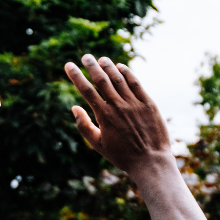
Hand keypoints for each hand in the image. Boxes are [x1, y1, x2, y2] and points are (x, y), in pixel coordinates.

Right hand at [64, 55, 172, 175]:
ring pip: (119, 78)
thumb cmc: (122, 156)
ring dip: (109, 66)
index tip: (68, 65)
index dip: (76, 76)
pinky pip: (136, 83)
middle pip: (102, 79)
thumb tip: (74, 107)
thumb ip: (84, 125)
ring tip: (101, 59)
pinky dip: (127, 73)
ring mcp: (134, 103)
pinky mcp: (149, 104)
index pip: (86, 90)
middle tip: (85, 56)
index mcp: (104, 116)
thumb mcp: (98, 145)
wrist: (150, 162)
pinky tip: (120, 67)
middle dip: (91, 66)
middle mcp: (118, 106)